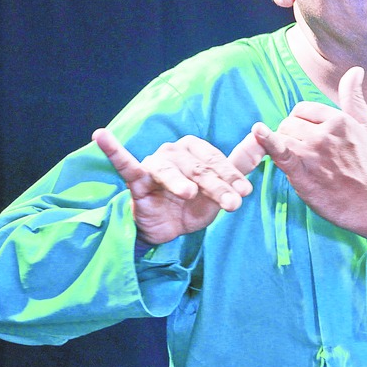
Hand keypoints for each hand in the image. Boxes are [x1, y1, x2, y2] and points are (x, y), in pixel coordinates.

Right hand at [92, 129, 265, 245]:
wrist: (168, 231)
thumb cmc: (193, 205)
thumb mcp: (221, 188)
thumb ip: (241, 164)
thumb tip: (264, 138)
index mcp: (195, 149)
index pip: (216, 161)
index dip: (232, 177)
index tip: (245, 193)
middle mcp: (174, 151)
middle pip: (197, 168)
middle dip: (216, 187)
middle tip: (232, 205)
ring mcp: (154, 164)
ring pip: (170, 171)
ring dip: (180, 183)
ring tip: (190, 196)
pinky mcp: (137, 180)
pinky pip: (124, 164)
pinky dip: (113, 149)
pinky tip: (101, 135)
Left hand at [252, 66, 366, 246]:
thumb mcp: (366, 127)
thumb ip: (353, 98)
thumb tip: (355, 71)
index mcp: (339, 120)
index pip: (301, 110)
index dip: (300, 123)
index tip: (308, 137)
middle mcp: (325, 133)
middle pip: (289, 123)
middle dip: (291, 135)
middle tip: (306, 154)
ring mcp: (312, 153)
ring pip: (282, 137)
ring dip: (284, 148)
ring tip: (300, 162)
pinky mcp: (302, 173)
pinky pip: (280, 152)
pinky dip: (268, 141)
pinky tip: (259, 131)